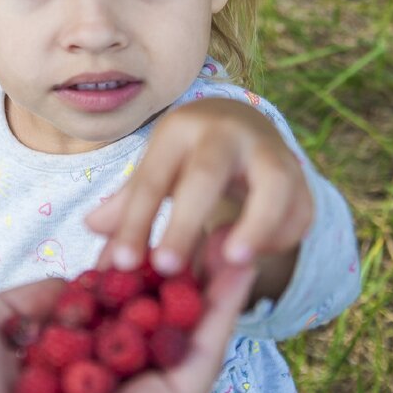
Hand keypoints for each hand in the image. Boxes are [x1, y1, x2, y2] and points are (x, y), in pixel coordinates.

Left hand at [86, 98, 311, 297]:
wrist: (243, 124)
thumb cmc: (186, 158)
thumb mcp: (156, 168)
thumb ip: (129, 202)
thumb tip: (91, 228)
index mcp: (180, 130)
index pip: (153, 178)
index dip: (135, 221)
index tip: (120, 264)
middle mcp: (227, 134)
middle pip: (206, 176)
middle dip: (185, 223)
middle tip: (166, 268)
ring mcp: (270, 151)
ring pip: (273, 185)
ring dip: (256, 226)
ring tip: (232, 262)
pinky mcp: (300, 176)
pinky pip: (299, 211)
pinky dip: (280, 237)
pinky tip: (251, 257)